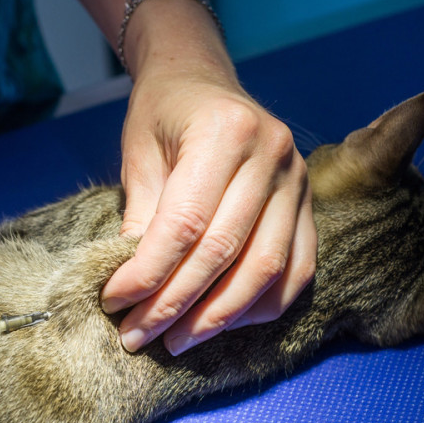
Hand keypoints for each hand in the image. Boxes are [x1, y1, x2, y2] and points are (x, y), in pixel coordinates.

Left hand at [98, 0, 316, 354]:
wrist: (201, 80)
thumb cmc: (163, 115)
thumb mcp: (138, 154)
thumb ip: (141, 217)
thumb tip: (134, 290)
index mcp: (224, 131)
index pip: (185, 223)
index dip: (148, 273)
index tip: (115, 302)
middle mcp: (272, 154)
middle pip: (224, 252)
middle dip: (175, 304)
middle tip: (138, 336)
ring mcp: (298, 180)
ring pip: (265, 269)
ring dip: (218, 317)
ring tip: (176, 341)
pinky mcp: (308, 205)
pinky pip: (297, 270)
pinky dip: (260, 306)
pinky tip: (222, 324)